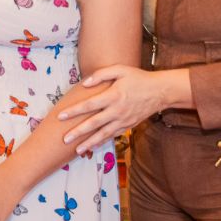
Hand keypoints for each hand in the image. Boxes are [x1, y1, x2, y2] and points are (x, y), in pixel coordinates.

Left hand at [58, 65, 177, 153]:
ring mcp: (124, 120)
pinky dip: (102, 142)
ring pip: (104, 134)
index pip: (89, 105)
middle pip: (94, 124)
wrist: (160, 91)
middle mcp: (118, 110)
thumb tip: (84, 84)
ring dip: (89, 143)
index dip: (74, 111)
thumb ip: (101, 74)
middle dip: (78, 132)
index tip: (60, 116)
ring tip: (77, 151)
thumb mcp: (120, 69)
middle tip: (64, 140)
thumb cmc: (138, 78)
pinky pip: (113, 136)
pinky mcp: (129, 126)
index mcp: (114, 95)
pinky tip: (93, 147)